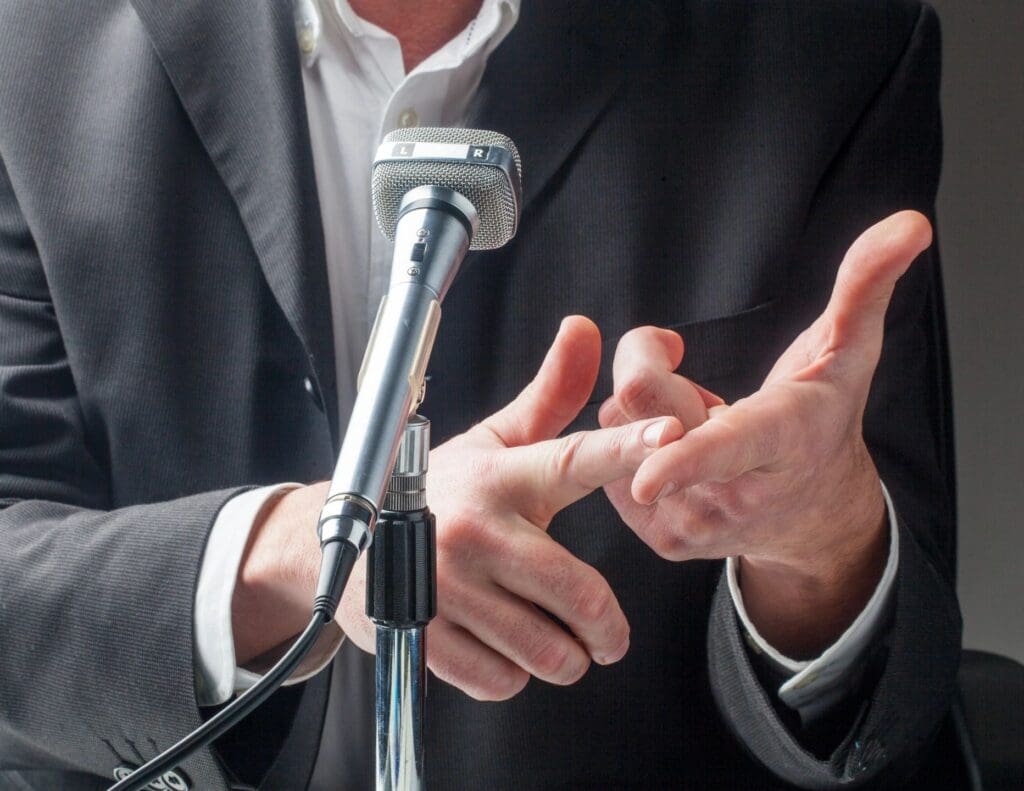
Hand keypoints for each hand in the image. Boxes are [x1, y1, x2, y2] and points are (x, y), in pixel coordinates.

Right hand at [238, 317, 683, 698]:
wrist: (339, 538)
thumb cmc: (438, 489)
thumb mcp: (494, 442)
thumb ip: (551, 396)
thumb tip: (586, 329)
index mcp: (503, 476)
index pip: (574, 458)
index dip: (627, 448)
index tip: (672, 435)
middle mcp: (476, 528)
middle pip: (581, 596)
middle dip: (608, 631)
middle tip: (607, 635)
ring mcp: (445, 585)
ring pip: (547, 652)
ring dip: (562, 657)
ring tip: (548, 639)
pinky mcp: (421, 634)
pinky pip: (500, 680)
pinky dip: (512, 675)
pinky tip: (499, 649)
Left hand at [599, 211, 932, 656]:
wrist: (812, 514)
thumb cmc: (823, 418)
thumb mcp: (850, 350)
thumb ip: (866, 283)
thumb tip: (910, 223)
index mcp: (780, 443)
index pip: (728, 446)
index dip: (686, 457)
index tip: (650, 478)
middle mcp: (731, 497)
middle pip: (638, 404)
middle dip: (648, 362)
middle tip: (680, 356)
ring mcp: (693, 525)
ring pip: (615, 428)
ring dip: (644, 406)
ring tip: (695, 418)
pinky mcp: (662, 538)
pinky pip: (605, 458)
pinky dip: (633, 438)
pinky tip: (677, 449)